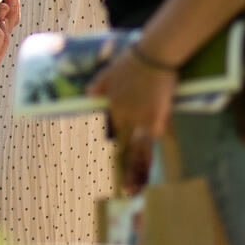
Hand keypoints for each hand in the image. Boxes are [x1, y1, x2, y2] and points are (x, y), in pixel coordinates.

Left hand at [91, 46, 177, 189]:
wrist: (153, 54)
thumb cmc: (132, 60)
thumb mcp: (108, 71)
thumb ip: (98, 85)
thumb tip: (87, 94)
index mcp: (113, 105)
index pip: (113, 130)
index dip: (117, 147)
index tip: (116, 162)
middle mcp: (124, 115)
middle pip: (124, 144)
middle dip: (125, 168)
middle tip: (125, 190)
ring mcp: (140, 117)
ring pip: (138, 147)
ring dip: (136, 170)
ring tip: (133, 190)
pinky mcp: (156, 116)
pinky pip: (155, 134)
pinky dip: (158, 141)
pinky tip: (156, 163)